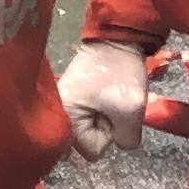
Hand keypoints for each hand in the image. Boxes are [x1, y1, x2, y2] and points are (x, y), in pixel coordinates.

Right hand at [58, 41, 149, 161]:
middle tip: (114, 104)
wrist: (118, 37)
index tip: (114, 112)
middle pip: (90, 141)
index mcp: (64, 116)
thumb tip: (121, 141)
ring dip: (109, 117)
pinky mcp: (75, 96)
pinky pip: (92, 115)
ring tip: (113, 96)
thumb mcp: (130, 109)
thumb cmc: (120, 72)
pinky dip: (105, 108)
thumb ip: (126, 139)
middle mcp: (58, 112)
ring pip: (94, 128)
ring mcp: (65, 103)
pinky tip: (109, 93)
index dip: (109, 136)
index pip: (92, 151)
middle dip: (107, 127)